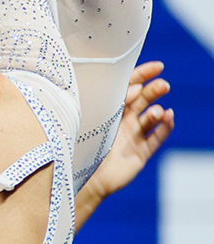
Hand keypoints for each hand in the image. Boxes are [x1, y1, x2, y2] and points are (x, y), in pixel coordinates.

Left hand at [84, 61, 174, 202]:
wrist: (78, 178)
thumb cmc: (74, 145)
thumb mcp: (88, 118)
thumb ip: (107, 101)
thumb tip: (133, 86)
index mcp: (106, 108)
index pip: (127, 86)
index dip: (143, 75)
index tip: (158, 66)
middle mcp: (120, 120)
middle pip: (142, 100)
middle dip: (154, 90)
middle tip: (163, 85)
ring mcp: (132, 136)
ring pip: (150, 118)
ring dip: (156, 111)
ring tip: (156, 111)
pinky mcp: (140, 153)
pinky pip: (156, 138)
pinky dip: (164, 127)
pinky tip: (168, 117)